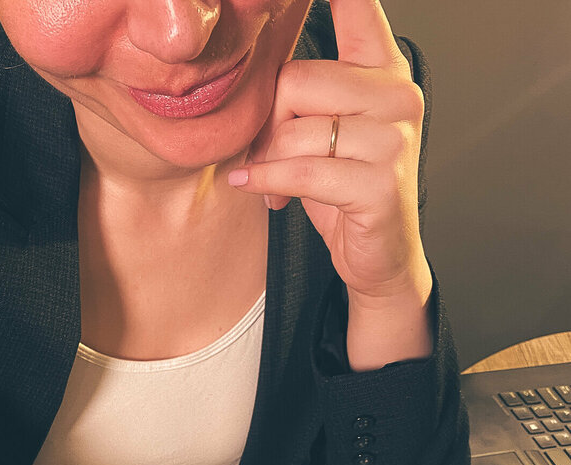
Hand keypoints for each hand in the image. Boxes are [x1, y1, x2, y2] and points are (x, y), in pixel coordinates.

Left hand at [228, 0, 430, 305]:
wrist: (380, 256)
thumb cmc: (345, 190)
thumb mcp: (324, 130)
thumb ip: (304, 93)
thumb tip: (249, 73)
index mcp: (385, 70)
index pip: (358, 9)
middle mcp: (398, 95)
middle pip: (298, 80)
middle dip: (268, 122)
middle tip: (266, 152)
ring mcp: (393, 140)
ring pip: (296, 131)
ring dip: (270, 161)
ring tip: (273, 181)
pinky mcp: (379, 184)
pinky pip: (302, 171)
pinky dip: (268, 181)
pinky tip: (252, 186)